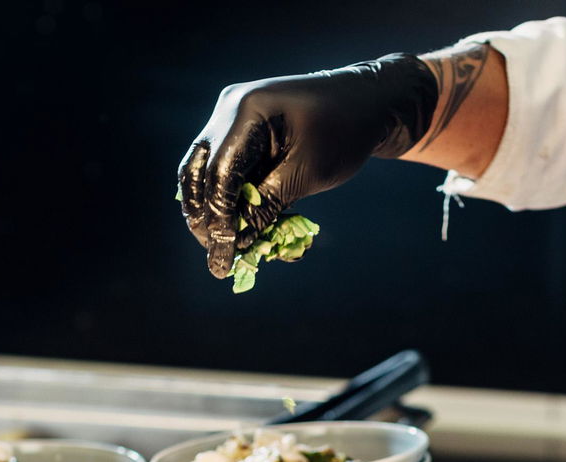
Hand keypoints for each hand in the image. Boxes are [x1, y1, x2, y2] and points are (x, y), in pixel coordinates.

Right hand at [178, 53, 437, 278]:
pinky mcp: (242, 132)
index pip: (220, 171)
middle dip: (203, 215)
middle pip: (198, 170)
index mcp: (247, 110)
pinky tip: (238, 227)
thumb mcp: (309, 171)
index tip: (222, 251)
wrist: (366, 102)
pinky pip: (225, 169)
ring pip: (205, 171)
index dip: (218, 216)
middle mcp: (229, 109)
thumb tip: (237, 240)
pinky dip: (229, 199)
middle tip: (215, 256)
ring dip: (211, 210)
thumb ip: (270, 202)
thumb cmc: (345, 132)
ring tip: (221, 247)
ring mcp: (231, 118)